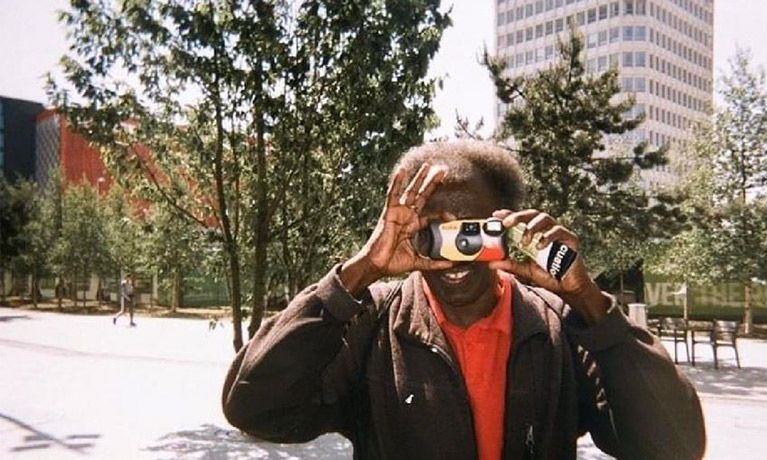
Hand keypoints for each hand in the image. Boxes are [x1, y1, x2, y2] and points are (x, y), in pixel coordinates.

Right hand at [340, 164, 453, 294]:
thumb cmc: (393, 263)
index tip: (453, 217)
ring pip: (410, 191)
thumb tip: (451, 264)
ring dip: (419, 178)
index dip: (442, 213)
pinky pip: (393, 194)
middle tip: (443, 170)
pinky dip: (397, 182)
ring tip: (427, 166)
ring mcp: (398, 213)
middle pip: (422, 196)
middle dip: (432, 183)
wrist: (378, 265)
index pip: (430, 214)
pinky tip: (402, 170)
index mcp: (413, 225)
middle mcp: (406, 216)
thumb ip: (435, 263)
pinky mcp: (389, 212)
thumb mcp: (419, 262)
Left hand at [488, 209, 609, 323]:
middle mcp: (546, 230)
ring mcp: (558, 233)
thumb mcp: (525, 270)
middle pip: (532, 214)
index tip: (496, 215)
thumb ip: (510, 265)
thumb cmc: (549, 275)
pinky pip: (558, 231)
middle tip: (506, 224)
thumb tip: (491, 263)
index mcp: (535, 234)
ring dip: (531, 227)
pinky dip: (547, 236)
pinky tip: (540, 246)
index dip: (509, 214)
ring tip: (524, 241)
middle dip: (518, 216)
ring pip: (545, 218)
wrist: (567, 288)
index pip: (522, 219)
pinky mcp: (570, 238)